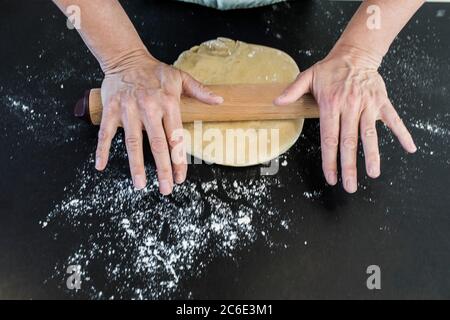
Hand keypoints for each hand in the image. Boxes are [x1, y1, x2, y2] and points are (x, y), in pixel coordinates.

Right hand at [95, 51, 222, 194]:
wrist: (126, 58)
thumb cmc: (155, 71)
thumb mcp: (180, 77)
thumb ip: (200, 91)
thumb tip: (219, 101)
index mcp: (168, 103)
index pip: (175, 137)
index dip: (178, 160)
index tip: (180, 178)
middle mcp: (149, 108)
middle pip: (156, 144)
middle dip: (162, 169)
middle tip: (166, 189)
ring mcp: (128, 110)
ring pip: (132, 142)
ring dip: (136, 165)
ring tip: (140, 184)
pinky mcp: (110, 109)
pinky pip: (105, 132)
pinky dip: (102, 149)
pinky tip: (100, 165)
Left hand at [275, 45, 416, 192]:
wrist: (356, 53)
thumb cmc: (330, 69)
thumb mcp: (308, 76)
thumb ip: (293, 91)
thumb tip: (276, 102)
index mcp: (331, 104)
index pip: (329, 138)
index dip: (330, 160)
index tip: (330, 177)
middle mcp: (350, 106)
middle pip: (349, 141)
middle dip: (349, 165)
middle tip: (350, 185)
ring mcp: (368, 105)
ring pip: (370, 134)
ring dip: (372, 154)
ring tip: (373, 173)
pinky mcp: (382, 102)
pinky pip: (394, 119)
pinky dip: (402, 133)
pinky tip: (409, 148)